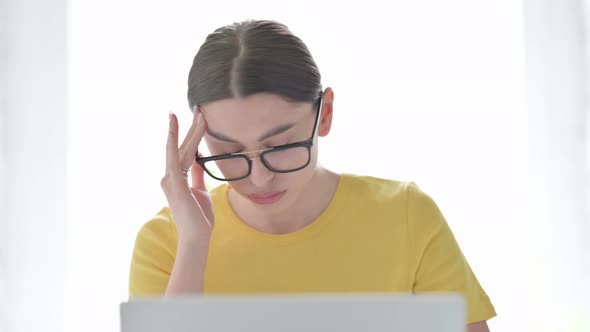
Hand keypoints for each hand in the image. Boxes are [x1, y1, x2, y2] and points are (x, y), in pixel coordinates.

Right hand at [160, 108, 212, 240]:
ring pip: (182, 148)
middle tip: (199, 108)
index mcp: (176, 179)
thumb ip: (197, 175)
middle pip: (182, 146)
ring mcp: (170, 178)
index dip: (191, 135)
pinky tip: (184, 126)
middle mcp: (169, 176)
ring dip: (191, 130)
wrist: (196, 236)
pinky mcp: (174, 181)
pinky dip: (181, 139)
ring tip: (199, 113)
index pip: (185, 152)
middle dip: (191, 127)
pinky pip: (178, 156)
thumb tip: (199, 160)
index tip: (197, 119)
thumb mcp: (200, 191)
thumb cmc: (200, 217)